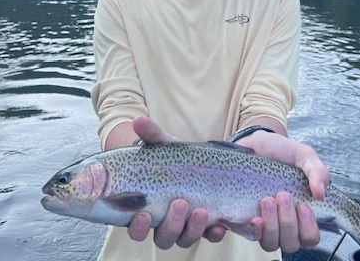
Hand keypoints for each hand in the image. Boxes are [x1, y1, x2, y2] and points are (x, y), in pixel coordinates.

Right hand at [126, 117, 226, 247]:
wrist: (215, 162)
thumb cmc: (182, 159)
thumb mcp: (169, 147)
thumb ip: (153, 136)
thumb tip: (137, 120)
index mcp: (151, 207)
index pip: (138, 227)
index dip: (138, 227)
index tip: (144, 215)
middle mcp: (168, 222)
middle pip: (164, 237)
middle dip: (170, 225)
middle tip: (179, 203)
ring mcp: (190, 226)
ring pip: (186, 239)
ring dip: (193, 229)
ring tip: (201, 210)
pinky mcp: (211, 225)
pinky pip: (212, 236)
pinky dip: (216, 232)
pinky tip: (221, 223)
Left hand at [236, 130, 329, 251]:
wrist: (254, 141)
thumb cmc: (282, 152)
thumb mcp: (304, 156)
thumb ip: (318, 172)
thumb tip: (321, 194)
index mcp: (301, 214)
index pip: (310, 238)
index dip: (309, 229)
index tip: (304, 207)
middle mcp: (283, 224)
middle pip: (290, 244)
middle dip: (288, 222)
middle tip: (283, 195)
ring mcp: (263, 223)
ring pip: (270, 243)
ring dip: (271, 226)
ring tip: (267, 200)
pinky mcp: (243, 219)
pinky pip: (248, 236)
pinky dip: (252, 230)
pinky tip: (253, 217)